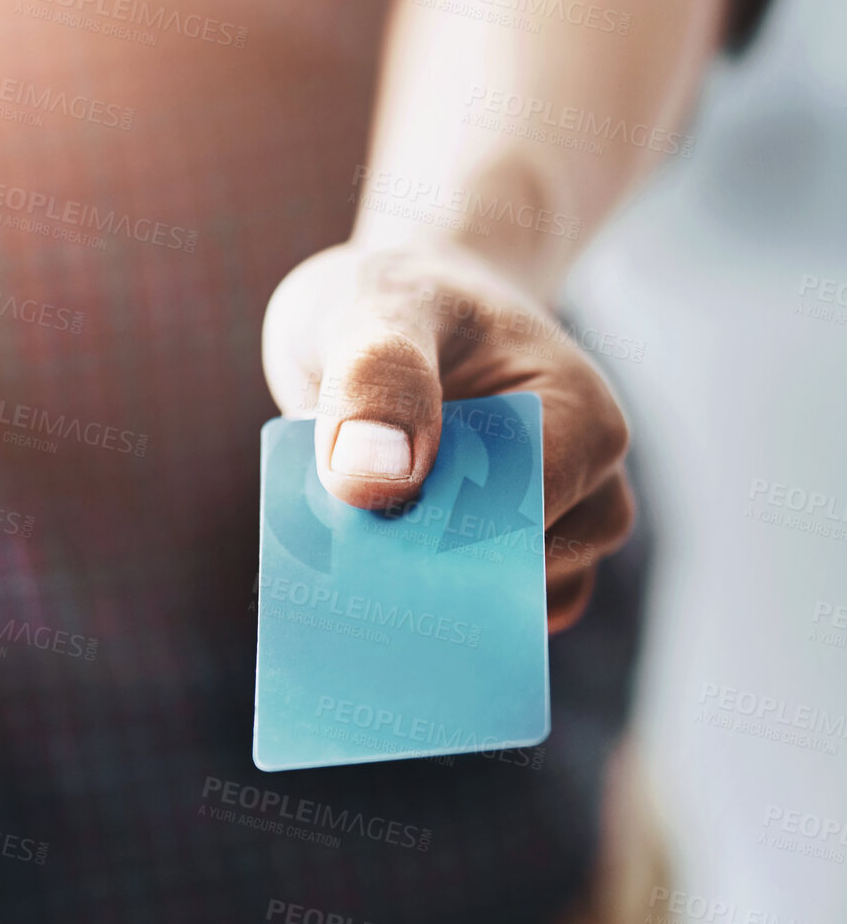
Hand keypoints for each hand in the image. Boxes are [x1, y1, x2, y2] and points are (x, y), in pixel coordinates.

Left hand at [262, 242, 634, 632]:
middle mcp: (584, 487)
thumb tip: (377, 481)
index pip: (527, 516)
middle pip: (514, 577)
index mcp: (578, 419)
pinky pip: (472, 626)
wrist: (389, 314)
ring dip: (418, 602)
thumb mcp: (374, 308)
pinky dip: (416, 617)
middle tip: (339, 581)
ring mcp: (545, 535)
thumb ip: (377, 379)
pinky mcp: (496, 565)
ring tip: (342, 574)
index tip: (362, 547)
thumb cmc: (393, 297)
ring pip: (497, 614)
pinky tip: (358, 596)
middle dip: (428, 583)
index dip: (444, 541)